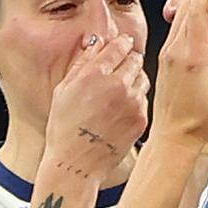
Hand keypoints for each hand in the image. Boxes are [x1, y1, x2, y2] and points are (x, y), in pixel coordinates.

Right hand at [44, 34, 149, 180]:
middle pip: (135, 59)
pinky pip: (143, 100)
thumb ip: (81, 63)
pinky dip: (135, 100)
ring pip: (143, 78)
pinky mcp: (141, 119)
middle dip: (128, 61)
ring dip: (133, 80)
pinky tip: (120, 111)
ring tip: (118, 93)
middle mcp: (118, 85)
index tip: (121, 44)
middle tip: (118, 70)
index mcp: (95, 74)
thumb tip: (95, 43)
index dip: (121, 43)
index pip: (120, 45)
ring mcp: (133, 103)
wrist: (77, 163)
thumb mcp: (63, 90)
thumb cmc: (64, 129)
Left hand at [151, 0, 207, 151]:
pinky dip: (185, 9)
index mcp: (193, 57)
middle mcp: (177, 51)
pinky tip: (191, 4)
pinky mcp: (167, 60)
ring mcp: (169, 54)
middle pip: (188, 7)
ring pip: (180, 14)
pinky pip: (176, 26)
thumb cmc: (200, 125)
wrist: (171, 140)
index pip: (199, 12)